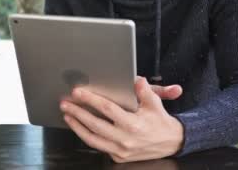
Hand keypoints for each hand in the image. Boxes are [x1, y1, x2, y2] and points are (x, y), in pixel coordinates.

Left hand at [60, 77, 183, 162]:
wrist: (171, 142)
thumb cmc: (160, 121)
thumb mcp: (155, 103)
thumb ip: (144, 90)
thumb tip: (136, 80)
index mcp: (134, 124)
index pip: (107, 109)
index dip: (91, 100)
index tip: (79, 92)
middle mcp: (125, 139)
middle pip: (95, 124)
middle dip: (77, 112)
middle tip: (66, 103)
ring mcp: (121, 150)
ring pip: (92, 139)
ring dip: (77, 126)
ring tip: (68, 115)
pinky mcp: (118, 157)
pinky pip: (99, 146)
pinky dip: (87, 136)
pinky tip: (80, 127)